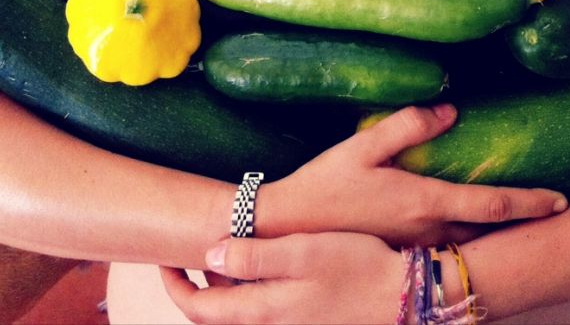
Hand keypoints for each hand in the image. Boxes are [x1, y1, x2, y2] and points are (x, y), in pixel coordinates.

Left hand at [160, 232, 401, 324]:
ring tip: (217, 255)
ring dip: (219, 291)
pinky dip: (245, 296)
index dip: (174, 285)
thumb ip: (255, 255)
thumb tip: (209, 253)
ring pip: (236, 317)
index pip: (199, 310)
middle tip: (185, 253)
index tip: (165, 256)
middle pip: (213, 318)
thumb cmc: (357, 267)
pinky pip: (259, 315)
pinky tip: (254, 270)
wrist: (404, 297)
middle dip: (192, 288)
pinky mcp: (304, 323)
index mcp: (263, 311)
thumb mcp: (304, 252)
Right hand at [261, 103, 566, 245]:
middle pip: (491, 231)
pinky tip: (472, 228)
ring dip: (498, 232)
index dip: (531, 202)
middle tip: (554, 210)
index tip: (562, 200)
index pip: (493, 204)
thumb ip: (407, 125)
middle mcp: (429, 231)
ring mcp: (416, 248)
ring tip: (523, 217)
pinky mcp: (402, 255)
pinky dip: (470, 239)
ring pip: (471, 243)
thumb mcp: (363, 146)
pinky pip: (447, 249)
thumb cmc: (325, 185)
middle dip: (524, 223)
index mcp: (425, 201)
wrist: (288, 231)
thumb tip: (449, 109)